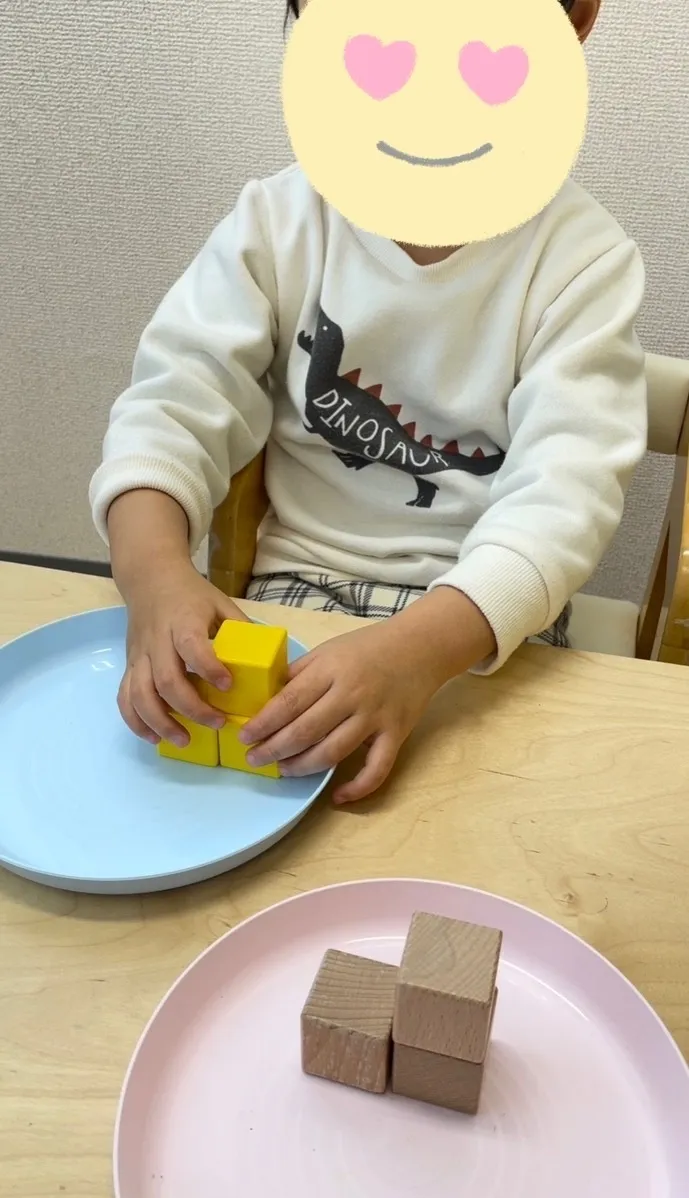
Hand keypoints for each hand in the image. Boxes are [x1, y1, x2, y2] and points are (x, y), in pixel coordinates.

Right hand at [118, 562, 247, 745]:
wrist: (150, 578)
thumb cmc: (190, 594)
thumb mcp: (220, 602)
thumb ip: (240, 628)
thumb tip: (268, 659)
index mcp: (183, 621)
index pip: (191, 646)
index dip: (208, 667)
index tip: (227, 685)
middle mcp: (157, 640)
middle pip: (166, 680)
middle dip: (191, 708)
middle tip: (217, 723)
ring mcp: (140, 655)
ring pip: (140, 695)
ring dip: (161, 722)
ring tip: (184, 740)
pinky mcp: (129, 666)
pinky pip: (125, 698)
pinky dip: (136, 722)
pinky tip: (155, 738)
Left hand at [240, 588, 495, 803]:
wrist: (420, 646)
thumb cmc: (368, 647)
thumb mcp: (328, 650)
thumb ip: (299, 673)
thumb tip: (266, 700)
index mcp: (331, 670)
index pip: (289, 702)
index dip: (263, 723)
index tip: (244, 736)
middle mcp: (352, 695)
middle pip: (305, 731)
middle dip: (274, 749)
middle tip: (256, 759)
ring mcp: (375, 717)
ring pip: (333, 752)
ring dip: (302, 767)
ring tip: (283, 770)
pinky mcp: (396, 734)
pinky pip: (377, 769)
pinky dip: (357, 788)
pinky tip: (337, 797)